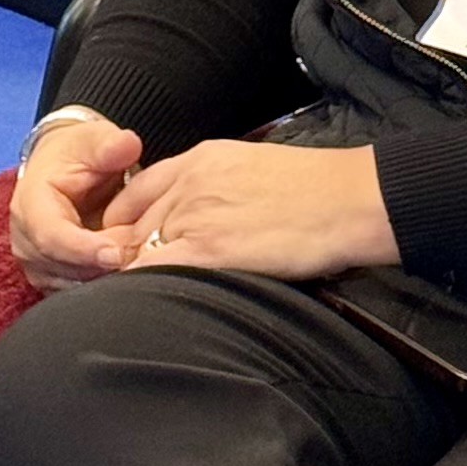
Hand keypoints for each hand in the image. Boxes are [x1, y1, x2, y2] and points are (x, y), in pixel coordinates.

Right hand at [10, 113, 145, 289]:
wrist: (64, 170)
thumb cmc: (79, 155)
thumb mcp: (94, 141)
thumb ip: (110, 145)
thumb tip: (128, 145)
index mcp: (29, 204)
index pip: (51, 236)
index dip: (83, 249)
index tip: (117, 253)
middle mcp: (26, 241)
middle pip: (63, 268)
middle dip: (102, 268)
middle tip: (141, 259)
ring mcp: (37, 265)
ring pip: (72, 287)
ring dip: (104, 280)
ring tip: (138, 264)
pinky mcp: (52, 280)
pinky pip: (77, 295)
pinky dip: (102, 290)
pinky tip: (127, 275)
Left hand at [102, 140, 399, 280]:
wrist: (347, 200)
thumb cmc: (313, 189)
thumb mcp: (250, 168)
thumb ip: (214, 187)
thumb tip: (201, 215)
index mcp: (199, 160)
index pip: (136, 191)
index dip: (124, 223)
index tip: (125, 246)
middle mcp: (187, 183)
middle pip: (129, 223)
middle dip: (122, 252)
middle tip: (119, 281)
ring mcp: (194, 214)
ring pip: (136, 248)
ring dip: (129, 273)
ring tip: (127, 301)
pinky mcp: (207, 250)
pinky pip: (152, 270)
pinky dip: (139, 287)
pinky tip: (141, 305)